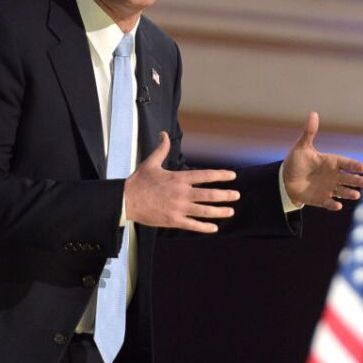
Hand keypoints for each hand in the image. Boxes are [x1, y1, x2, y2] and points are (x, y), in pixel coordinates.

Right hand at [124, 132, 239, 232]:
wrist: (125, 200)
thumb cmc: (139, 181)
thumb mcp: (151, 162)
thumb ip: (161, 149)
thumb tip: (164, 133)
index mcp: (178, 178)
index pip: (205, 175)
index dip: (221, 175)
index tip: (233, 176)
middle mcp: (181, 193)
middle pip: (209, 194)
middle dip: (225, 195)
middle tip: (236, 195)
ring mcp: (178, 208)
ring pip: (204, 211)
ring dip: (219, 212)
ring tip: (231, 211)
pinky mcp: (173, 220)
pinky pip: (192, 225)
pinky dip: (204, 227)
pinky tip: (214, 228)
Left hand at [282, 112, 362, 210]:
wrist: (285, 180)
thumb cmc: (296, 162)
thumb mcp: (302, 147)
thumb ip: (309, 132)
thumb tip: (313, 113)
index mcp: (330, 162)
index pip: (345, 163)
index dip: (353, 165)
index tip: (362, 167)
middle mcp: (332, 176)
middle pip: (348, 178)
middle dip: (357, 181)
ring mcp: (328, 188)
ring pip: (342, 191)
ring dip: (349, 193)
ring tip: (356, 195)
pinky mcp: (320, 199)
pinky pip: (328, 202)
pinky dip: (333, 204)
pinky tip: (338, 206)